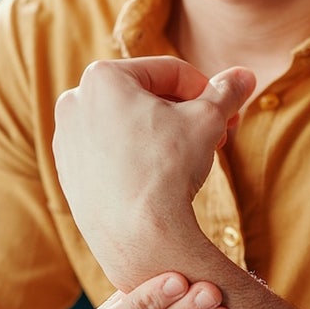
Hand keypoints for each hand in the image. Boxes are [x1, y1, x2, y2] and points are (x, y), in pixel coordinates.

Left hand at [52, 57, 254, 289]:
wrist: (137, 236)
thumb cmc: (167, 170)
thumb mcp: (208, 120)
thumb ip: (226, 92)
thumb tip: (244, 76)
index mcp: (102, 77)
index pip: (168, 72)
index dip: (206, 91)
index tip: (226, 112)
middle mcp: (74, 103)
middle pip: (144, 97)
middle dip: (184, 115)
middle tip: (215, 136)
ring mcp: (66, 140)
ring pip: (126, 126)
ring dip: (161, 135)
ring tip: (189, 158)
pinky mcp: (68, 173)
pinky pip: (109, 155)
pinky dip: (135, 159)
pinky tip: (158, 180)